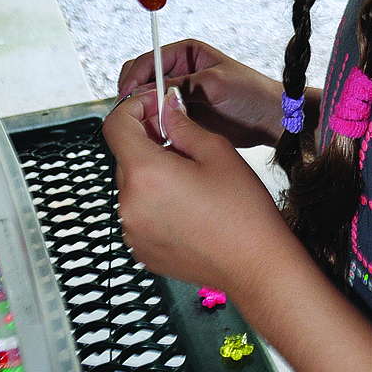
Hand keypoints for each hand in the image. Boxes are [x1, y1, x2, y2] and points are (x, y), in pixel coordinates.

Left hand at [104, 86, 289, 293]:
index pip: (115, 126)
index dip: (133, 108)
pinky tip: (188, 205)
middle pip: (125, 156)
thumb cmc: (243, 211)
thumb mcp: (216, 152)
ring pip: (133, 185)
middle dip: (148, 141)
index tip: (153, 105)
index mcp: (146, 173)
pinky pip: (138, 212)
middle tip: (182, 140)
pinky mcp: (140, 249)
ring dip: (152, 173)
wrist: (255, 265)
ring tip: (191, 178)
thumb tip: (166, 108)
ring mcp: (132, 230)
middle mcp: (130, 204)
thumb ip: (182, 125)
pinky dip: (155, 201)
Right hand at [118, 38, 284, 148]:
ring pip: (146, 103)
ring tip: (147, 128)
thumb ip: (181, 85)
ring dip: (142, 114)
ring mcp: (178, 96)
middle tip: (134, 115)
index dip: (133, 78)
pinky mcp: (182, 116)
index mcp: (185, 53)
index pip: (147, 61)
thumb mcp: (214, 84)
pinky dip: (153, 128)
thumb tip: (149, 91)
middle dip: (134, 97)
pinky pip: (157, 120)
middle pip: (140, 81)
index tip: (126, 97)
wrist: (270, 120)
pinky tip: (156, 137)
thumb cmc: (250, 93)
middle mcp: (178, 72)